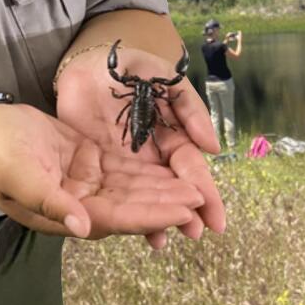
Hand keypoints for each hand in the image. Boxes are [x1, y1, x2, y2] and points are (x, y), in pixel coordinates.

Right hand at [0, 101, 204, 237]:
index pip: (119, 217)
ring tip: (195, 186)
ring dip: (162, 189)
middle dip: (166, 203)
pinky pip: (124, 171)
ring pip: (132, 190)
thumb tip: (85, 228)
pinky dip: (147, 172)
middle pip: (133, 206)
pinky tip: (171, 168)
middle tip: (202, 199)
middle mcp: (81, 204)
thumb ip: (53, 202)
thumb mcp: (21, 175)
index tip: (184, 209)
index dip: (152, 214)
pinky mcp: (87, 163)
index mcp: (67, 213)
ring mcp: (85, 184)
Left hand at [56, 43, 225, 247]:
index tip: (216, 219)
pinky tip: (133, 231)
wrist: (88, 64)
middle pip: (172, 191)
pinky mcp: (99, 169)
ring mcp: (126, 165)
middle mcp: (153, 157)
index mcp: (173, 136)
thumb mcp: (166, 80)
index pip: (191, 169)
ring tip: (163, 241)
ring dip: (156, 219)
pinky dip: (124, 214)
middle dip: (185, 214)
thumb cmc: (133, 68)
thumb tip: (213, 148)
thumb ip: (190, 109)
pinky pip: (114, 195)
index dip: (205, 193)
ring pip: (145, 198)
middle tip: (195, 235)